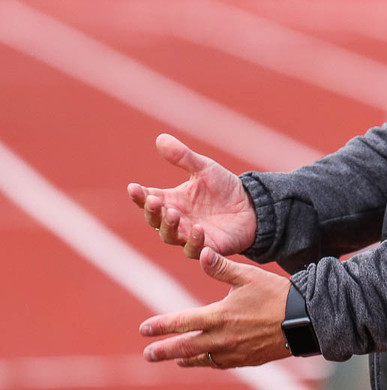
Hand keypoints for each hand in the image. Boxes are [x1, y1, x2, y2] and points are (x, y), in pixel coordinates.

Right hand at [127, 133, 256, 257]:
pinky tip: (200, 235)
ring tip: (174, 214)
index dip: (139, 195)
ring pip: (171, 237)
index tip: (133, 187)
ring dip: (170, 228)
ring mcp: (190, 236)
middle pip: (156, 221)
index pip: (148, 199)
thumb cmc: (223, 188)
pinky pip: (198, 251)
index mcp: (172, 201)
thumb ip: (183, 157)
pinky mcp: (208, 247)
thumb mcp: (204, 168)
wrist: (250, 206)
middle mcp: (177, 221)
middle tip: (154, 201)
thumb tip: (160, 138)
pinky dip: (197, 246)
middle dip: (153, 212)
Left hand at [140, 248, 292, 367]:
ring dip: (184, 359)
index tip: (144, 329)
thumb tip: (201, 252)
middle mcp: (223, 338)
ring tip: (173, 360)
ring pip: (202, 359)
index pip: (183, 322)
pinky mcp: (246, 360)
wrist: (303, 320)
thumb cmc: (275, 294)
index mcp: (221, 315)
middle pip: (186, 348)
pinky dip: (207, 362)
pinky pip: (220, 364)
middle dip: (164, 351)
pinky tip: (204, 360)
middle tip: (148, 354)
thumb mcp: (248, 276)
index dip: (161, 326)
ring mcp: (234, 353)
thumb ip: (221, 267)